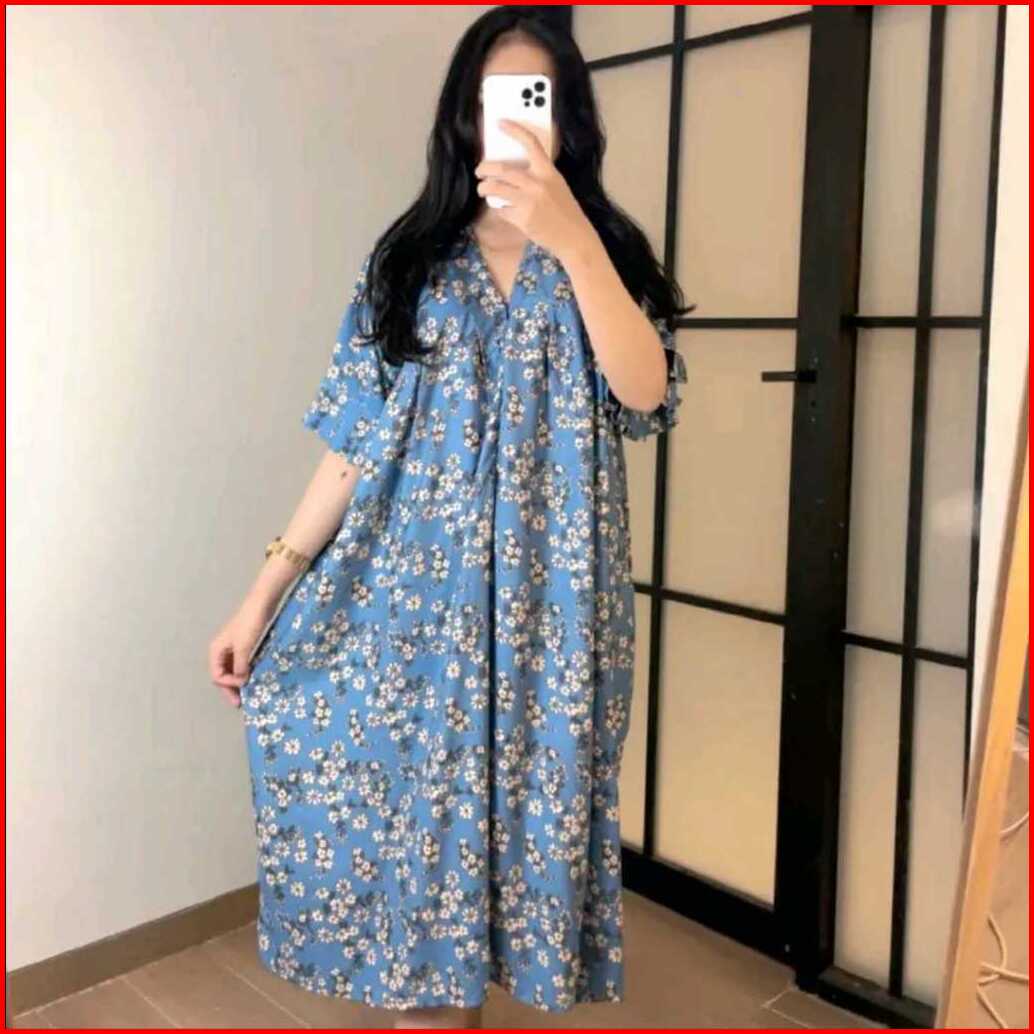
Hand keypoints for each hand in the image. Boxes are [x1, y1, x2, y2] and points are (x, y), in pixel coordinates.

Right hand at [207, 600, 273, 707]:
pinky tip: (253, 679)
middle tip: (241, 703)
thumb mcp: (244, 647)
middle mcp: (221, 651)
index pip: (217, 676)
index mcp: (216, 651)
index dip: (228, 684)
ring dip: (238, 682)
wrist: (261, 604)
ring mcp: (232, 648)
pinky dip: (244, 673)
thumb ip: (240, 666)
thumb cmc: (250, 624)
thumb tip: (241, 682)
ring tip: (248, 693)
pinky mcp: (243, 646)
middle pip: (222, 675)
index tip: (244, 684)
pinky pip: (240, 664)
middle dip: (230, 688)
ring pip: (231, 671)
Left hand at [474, 119, 595, 260]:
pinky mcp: (522, 218)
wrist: (574, 236)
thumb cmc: (564, 210)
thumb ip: (538, 175)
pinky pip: (501, 210)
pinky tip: (504, 210)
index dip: (514, 130)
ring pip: (495, 188)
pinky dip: (499, 209)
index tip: (500, 123)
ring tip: (482, 190)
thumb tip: (511, 170)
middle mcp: (537, 183)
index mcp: (548, 171)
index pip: (530, 143)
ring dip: (484, 188)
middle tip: (479, 171)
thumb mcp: (556, 185)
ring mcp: (528, 201)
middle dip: (484, 168)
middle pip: (501, 168)